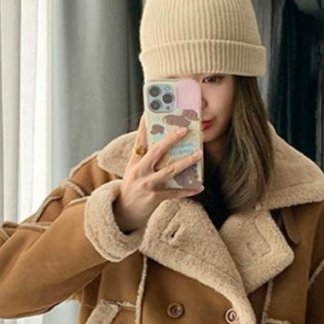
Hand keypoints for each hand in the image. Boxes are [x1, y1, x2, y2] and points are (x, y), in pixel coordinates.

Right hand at [113, 114, 203, 232]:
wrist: (124, 212)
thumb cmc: (133, 187)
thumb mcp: (134, 169)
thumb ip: (145, 157)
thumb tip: (164, 143)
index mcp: (135, 161)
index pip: (140, 139)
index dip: (145, 124)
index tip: (151, 111)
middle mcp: (140, 170)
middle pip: (157, 151)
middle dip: (171, 139)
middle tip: (185, 130)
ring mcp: (147, 184)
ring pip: (170, 170)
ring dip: (186, 161)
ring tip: (199, 154)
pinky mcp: (154, 197)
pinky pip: (175, 193)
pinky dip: (188, 190)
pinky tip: (199, 187)